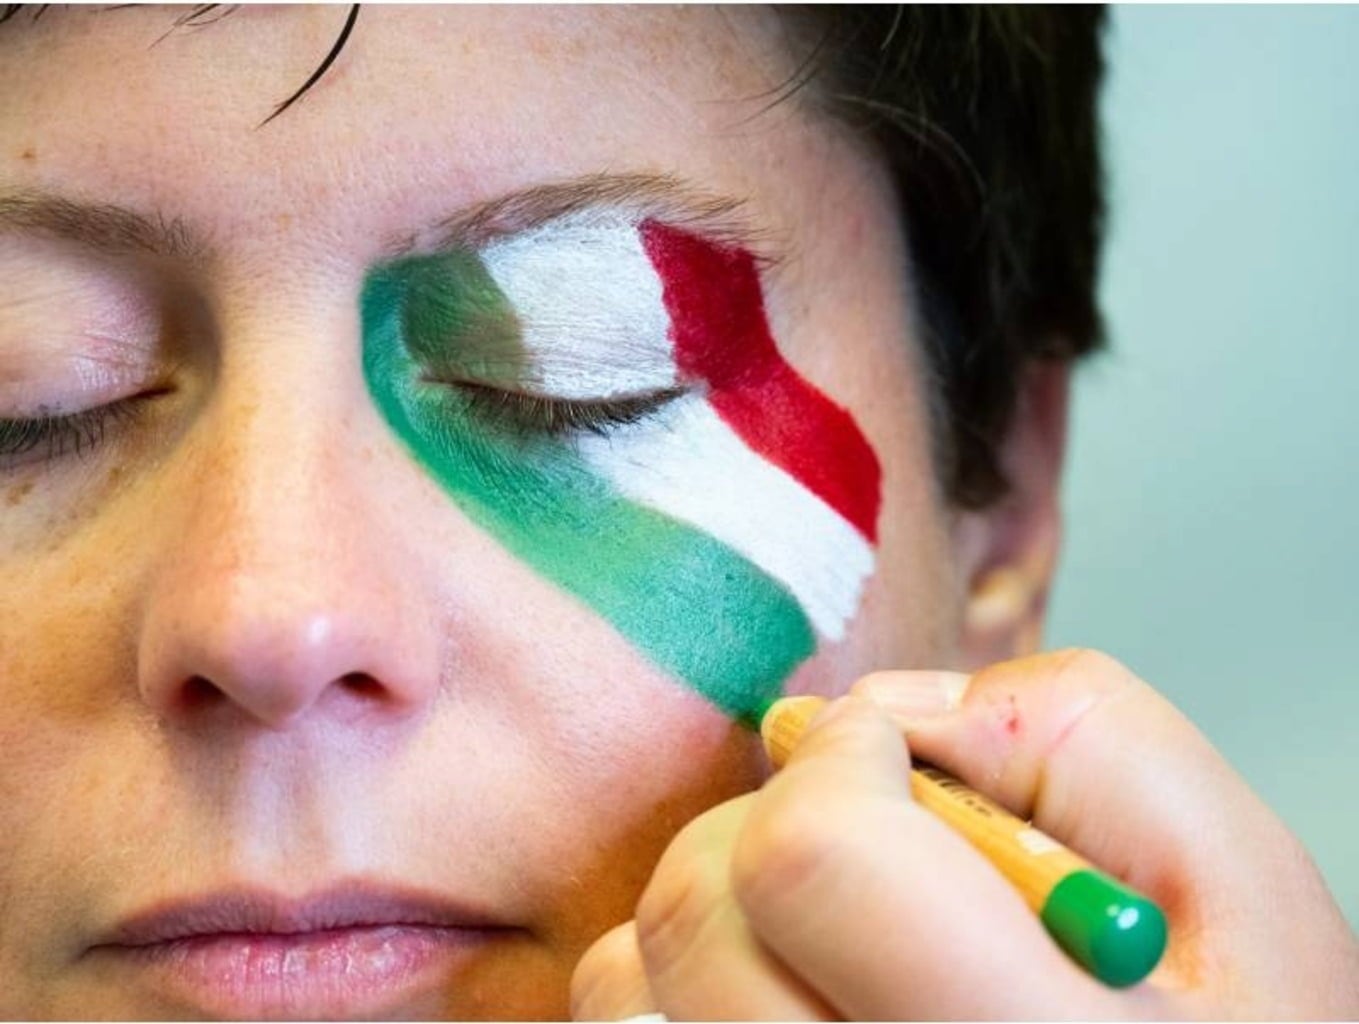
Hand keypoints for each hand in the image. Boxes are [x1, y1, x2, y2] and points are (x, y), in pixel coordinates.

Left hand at [570, 649, 1358, 1018]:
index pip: (814, 863)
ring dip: (712, 910)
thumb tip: (884, 709)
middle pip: (701, 918)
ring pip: (627, 986)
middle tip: (858, 836)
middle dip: (766, 824)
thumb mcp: (1231, 878)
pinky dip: (678, 983)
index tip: (883, 754)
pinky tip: (787, 988)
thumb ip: (1068, 735)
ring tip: (825, 932)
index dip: (840, 760)